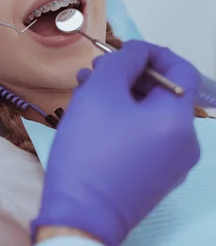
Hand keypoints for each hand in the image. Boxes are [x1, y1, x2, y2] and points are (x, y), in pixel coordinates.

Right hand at [32, 40, 200, 245]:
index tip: (119, 50)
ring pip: (148, 115)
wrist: (80, 214)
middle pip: (161, 93)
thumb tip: (135, 52)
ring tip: (84, 92)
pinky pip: (143, 137)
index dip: (151, 52)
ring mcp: (171, 164)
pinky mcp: (153, 178)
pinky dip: (122, 121)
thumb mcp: (100, 94)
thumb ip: (121, 63)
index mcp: (178, 120)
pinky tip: (92, 119)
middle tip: (92, 72)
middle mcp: (185, 143)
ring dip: (120, 97)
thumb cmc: (90, 150)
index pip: (180, 70)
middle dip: (127, 75)